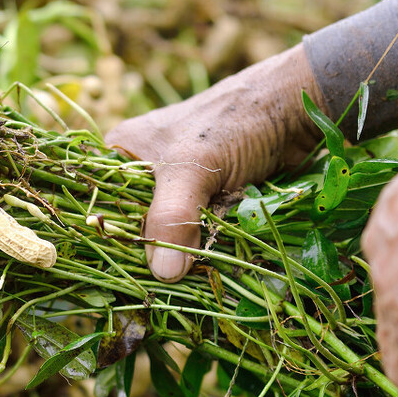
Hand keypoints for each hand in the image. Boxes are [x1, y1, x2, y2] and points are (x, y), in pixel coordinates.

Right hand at [106, 45, 325, 280]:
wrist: (297, 110)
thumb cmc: (235, 121)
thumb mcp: (193, 167)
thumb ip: (173, 217)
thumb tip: (163, 274)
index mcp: (123, 154)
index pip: (100, 205)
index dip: (107, 240)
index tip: (117, 274)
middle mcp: (146, 172)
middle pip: (134, 227)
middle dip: (148, 255)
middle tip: (155, 286)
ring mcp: (180, 189)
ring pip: (168, 236)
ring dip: (179, 257)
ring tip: (183, 283)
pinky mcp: (209, 203)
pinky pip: (196, 236)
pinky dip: (203, 252)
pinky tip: (205, 271)